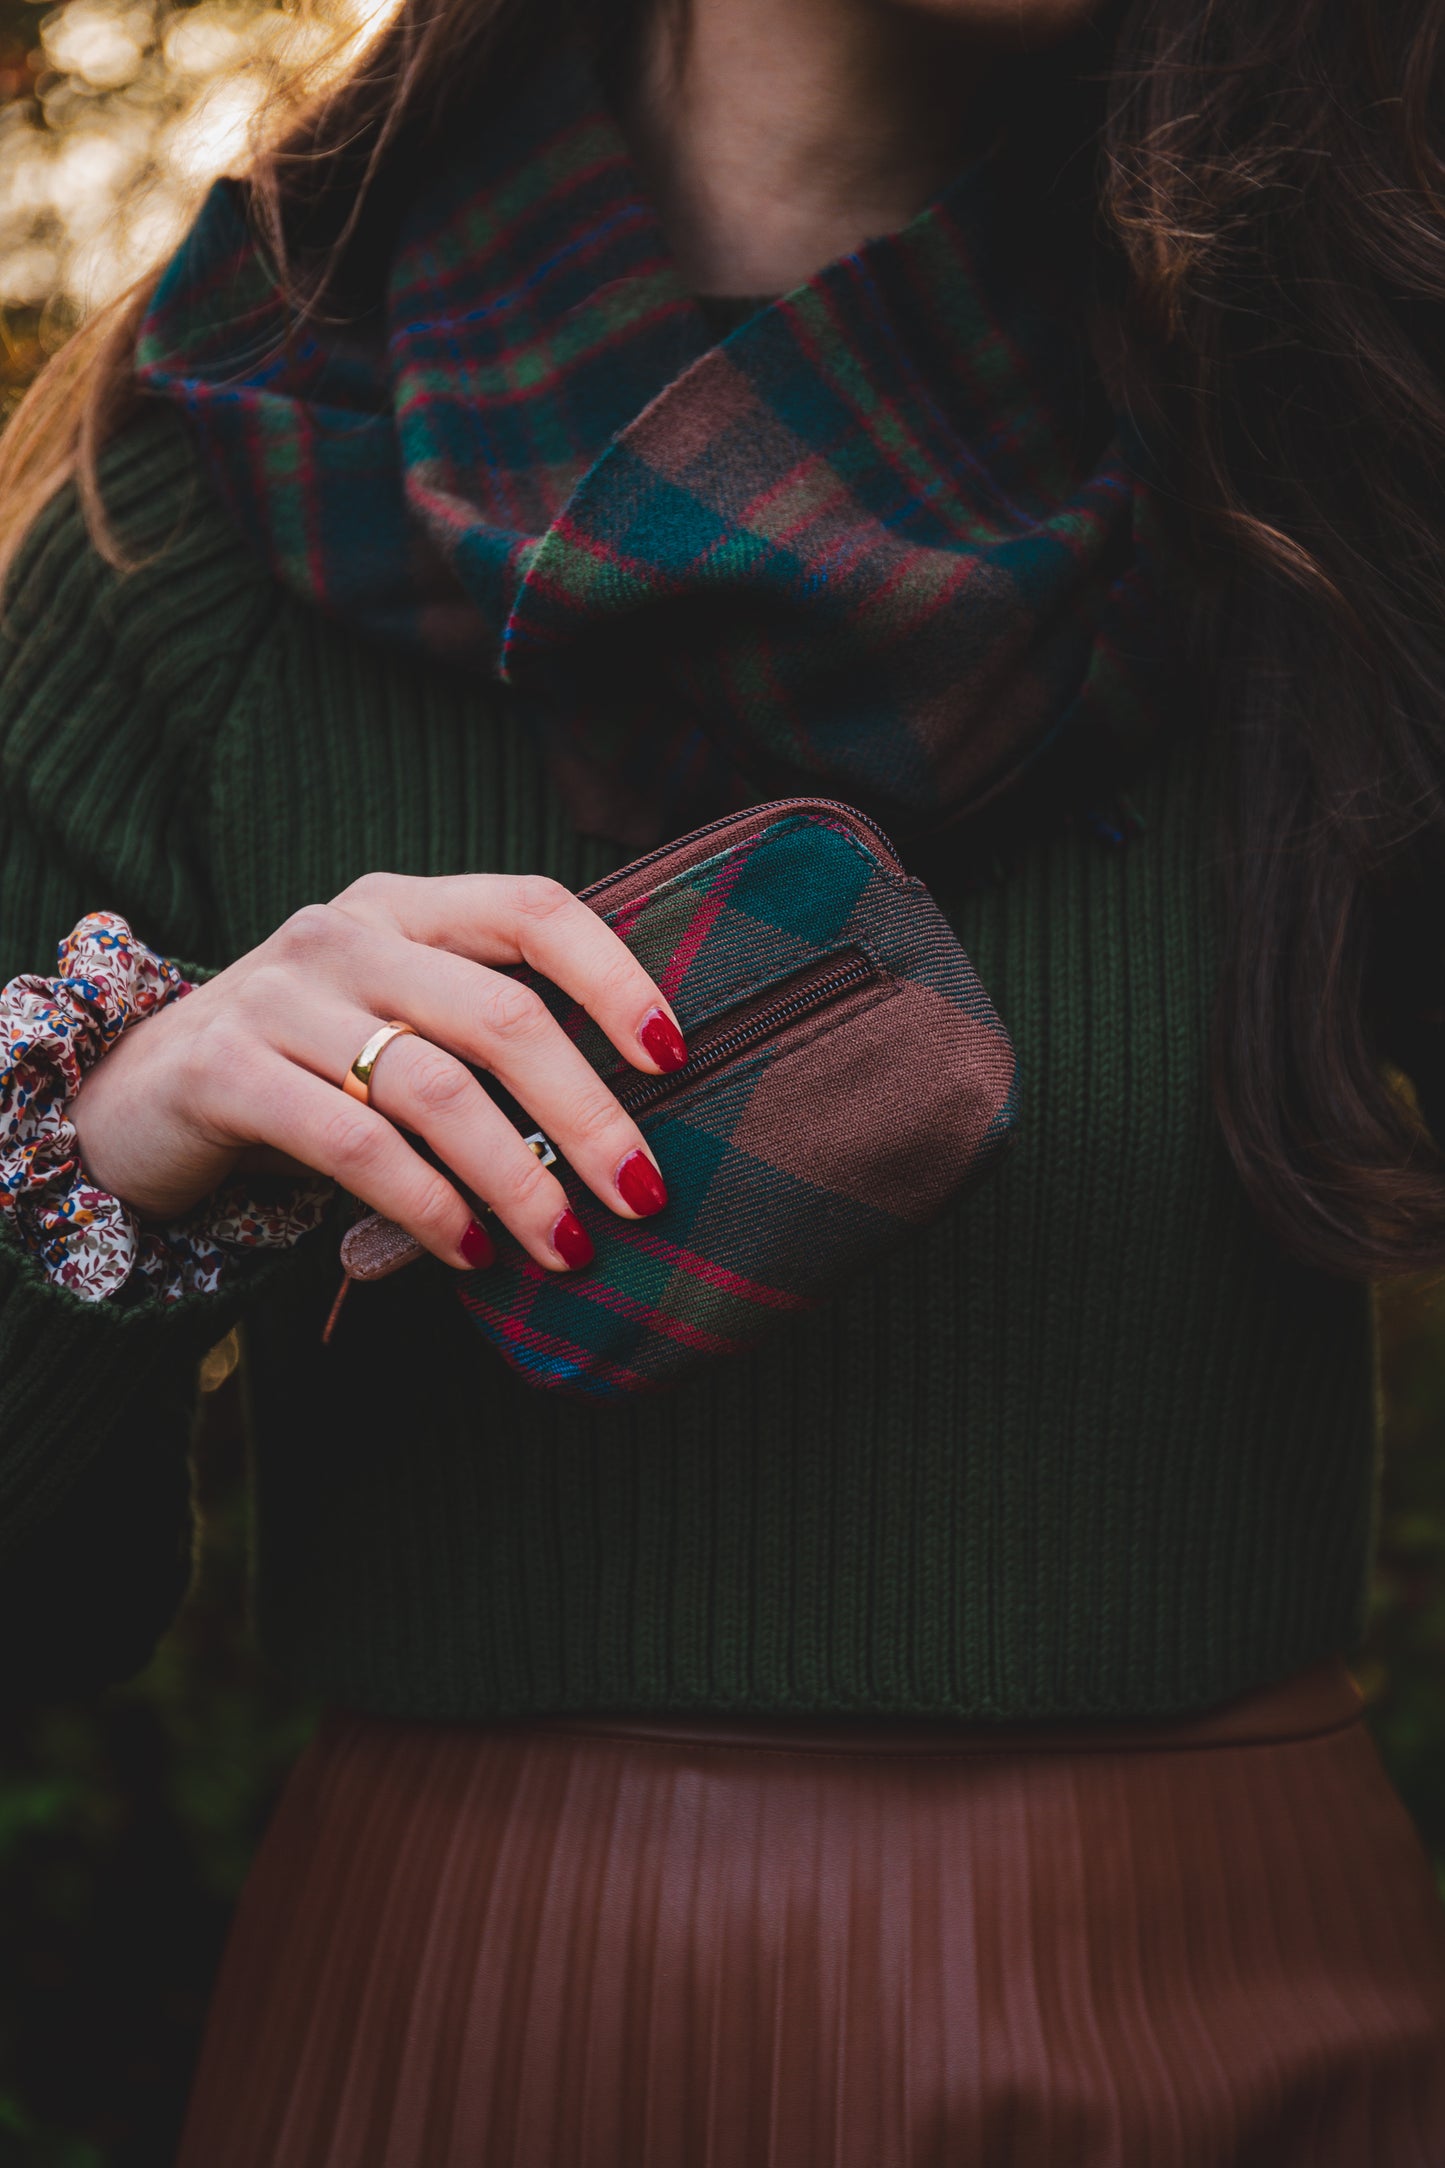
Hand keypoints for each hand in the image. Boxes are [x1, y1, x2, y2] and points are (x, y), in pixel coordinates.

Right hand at [68, 873, 686, 1271]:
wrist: (133, 1098)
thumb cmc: (304, 1068)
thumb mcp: (392, 1023)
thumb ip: (481, 1039)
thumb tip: (622, 1130)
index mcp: (403, 906)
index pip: (533, 906)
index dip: (615, 975)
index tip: (675, 1055)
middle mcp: (342, 933)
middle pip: (500, 1012)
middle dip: (586, 1113)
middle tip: (642, 1193)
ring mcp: (277, 996)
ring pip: (434, 1086)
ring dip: (515, 1179)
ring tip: (566, 1245)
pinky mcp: (224, 1071)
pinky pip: (353, 1143)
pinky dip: (428, 1206)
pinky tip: (471, 1252)